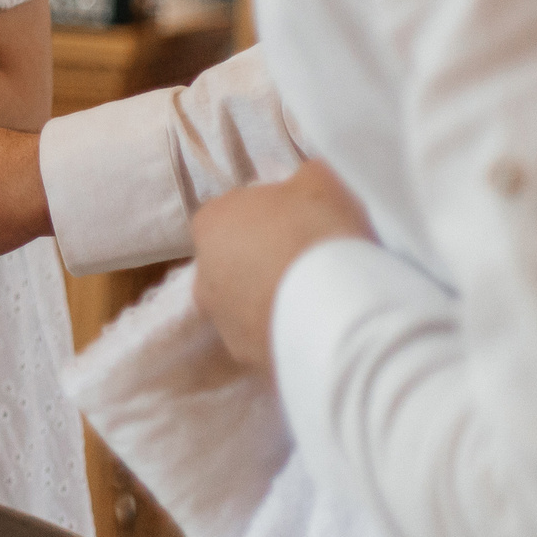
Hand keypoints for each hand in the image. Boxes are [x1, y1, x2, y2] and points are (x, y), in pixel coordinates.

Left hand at [190, 160, 371, 371]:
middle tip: (314, 264)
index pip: (234, 216)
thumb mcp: (320, 178)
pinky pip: (270, 341)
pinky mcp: (247, 359)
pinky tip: (322, 331)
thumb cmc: (318, 228)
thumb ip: (304, 178)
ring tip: (322, 301)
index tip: (304, 226)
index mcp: (210, 222)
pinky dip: (290, 335)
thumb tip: (305, 182)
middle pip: (238, 263)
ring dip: (277, 302)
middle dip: (268, 263)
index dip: (271, 219)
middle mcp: (203, 274)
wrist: (333, 304)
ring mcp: (222, 321)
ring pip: (250, 307)